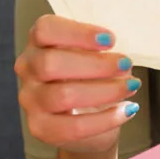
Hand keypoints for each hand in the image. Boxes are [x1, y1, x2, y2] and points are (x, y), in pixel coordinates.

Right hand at [14, 15, 140, 154]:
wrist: (88, 120)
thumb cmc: (92, 78)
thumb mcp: (94, 56)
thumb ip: (101, 50)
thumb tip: (121, 59)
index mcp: (39, 42)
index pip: (45, 30)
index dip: (78, 33)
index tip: (110, 40)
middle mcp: (28, 69)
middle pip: (51, 63)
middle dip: (95, 64)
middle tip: (125, 64)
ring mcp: (30, 100)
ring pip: (63, 95)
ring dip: (104, 90)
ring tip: (131, 87)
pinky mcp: (40, 128)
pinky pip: (74, 127)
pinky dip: (106, 119)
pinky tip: (126, 110)